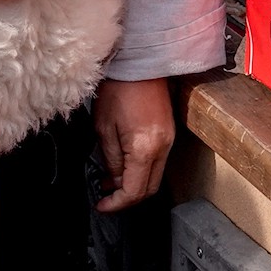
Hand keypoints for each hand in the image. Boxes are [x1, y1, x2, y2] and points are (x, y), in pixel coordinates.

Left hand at [94, 76, 176, 212]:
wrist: (139, 64)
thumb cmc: (118, 91)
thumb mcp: (104, 129)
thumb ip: (111, 160)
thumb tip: (114, 181)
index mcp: (145, 149)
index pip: (134, 191)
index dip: (116, 204)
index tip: (102, 205)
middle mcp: (163, 148)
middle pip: (149, 190)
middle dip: (127, 199)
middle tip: (106, 197)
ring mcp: (169, 140)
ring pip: (155, 177)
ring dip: (134, 185)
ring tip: (111, 180)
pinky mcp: (169, 133)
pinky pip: (158, 162)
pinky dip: (142, 171)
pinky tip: (125, 165)